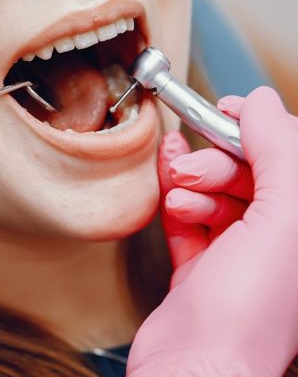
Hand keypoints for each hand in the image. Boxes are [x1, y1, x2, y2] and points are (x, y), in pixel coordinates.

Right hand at [128, 87, 297, 375]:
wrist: (192, 371)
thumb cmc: (248, 315)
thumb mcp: (283, 219)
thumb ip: (279, 152)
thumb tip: (263, 103)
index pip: (292, 160)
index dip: (262, 130)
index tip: (228, 111)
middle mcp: (282, 245)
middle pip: (253, 175)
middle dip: (219, 162)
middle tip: (197, 168)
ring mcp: (241, 258)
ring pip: (218, 196)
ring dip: (193, 185)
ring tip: (180, 194)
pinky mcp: (201, 271)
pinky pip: (189, 222)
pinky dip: (175, 202)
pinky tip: (167, 189)